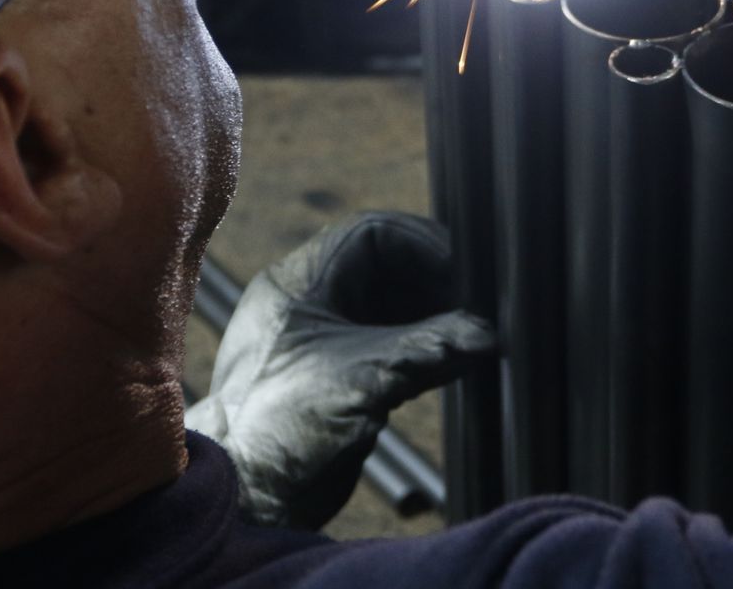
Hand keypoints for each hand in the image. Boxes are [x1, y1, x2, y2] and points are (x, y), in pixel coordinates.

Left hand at [184, 212, 494, 530]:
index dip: (422, 245)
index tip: (462, 268)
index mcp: (299, 283)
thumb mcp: (366, 378)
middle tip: (475, 303)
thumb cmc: (282, 428)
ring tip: (471, 335)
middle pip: (386, 269)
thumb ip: (431, 348)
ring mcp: (323, 341)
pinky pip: (389, 345)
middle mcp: (310, 303)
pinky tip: (454, 362)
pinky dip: (423, 350)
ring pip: (391, 308)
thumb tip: (486, 333)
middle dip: (434, 283)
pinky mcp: (338, 377)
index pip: (371, 235)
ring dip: (433, 319)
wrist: (246, 498)